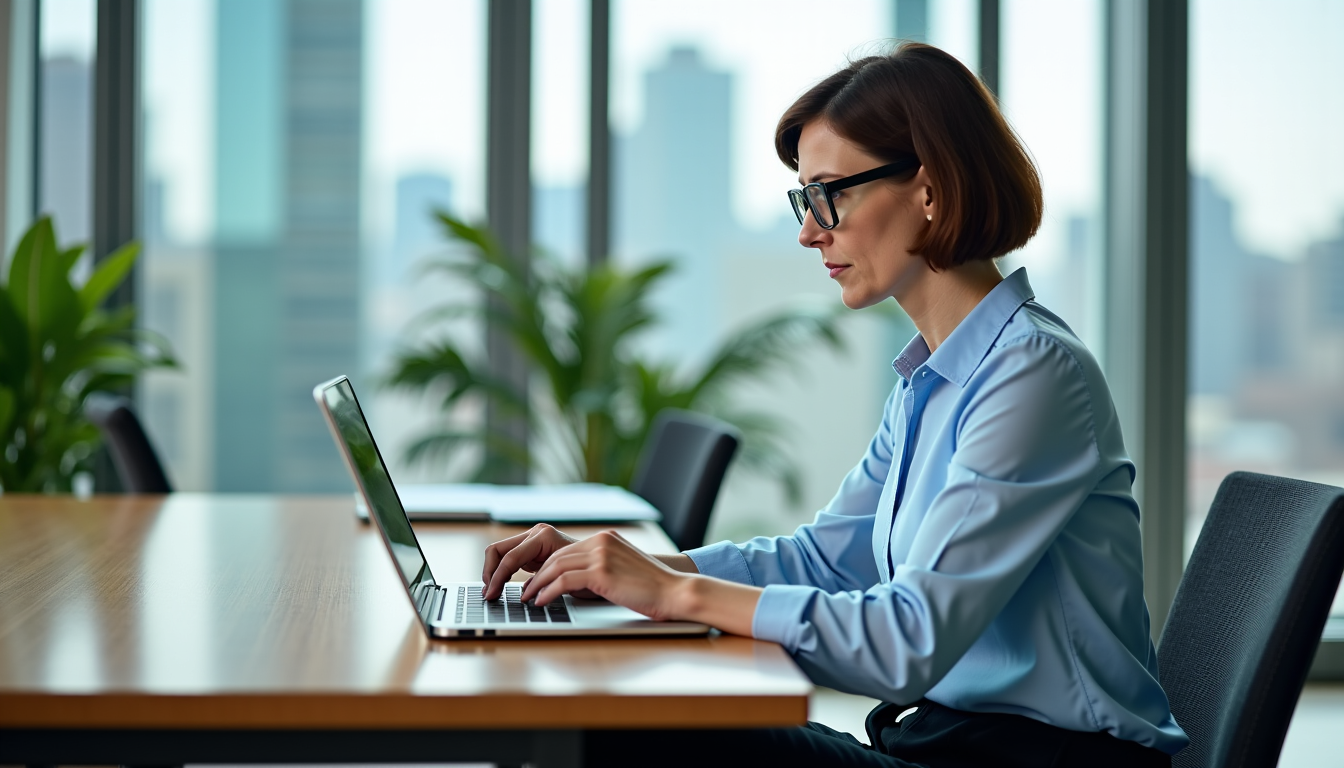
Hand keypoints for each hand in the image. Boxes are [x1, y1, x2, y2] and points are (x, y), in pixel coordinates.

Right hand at [482, 523, 587, 599]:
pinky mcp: (531, 548)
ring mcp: (532, 538)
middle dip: (489, 572)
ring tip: (492, 592)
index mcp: (543, 536)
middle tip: (488, 594)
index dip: (497, 578)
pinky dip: (501, 571)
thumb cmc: (590, 570)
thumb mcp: (565, 577)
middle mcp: (536, 533)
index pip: (510, 558)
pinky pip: (508, 557)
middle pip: (497, 549)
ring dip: (493, 572)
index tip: (491, 595)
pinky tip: (500, 586)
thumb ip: (543, 582)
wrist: (603, 564)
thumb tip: (524, 595)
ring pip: (499, 552)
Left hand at [521, 530, 690, 620]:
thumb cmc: (652, 588)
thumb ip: (601, 566)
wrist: (675, 592)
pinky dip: (548, 592)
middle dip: (537, 576)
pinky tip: (541, 602)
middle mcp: (601, 541)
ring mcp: (601, 554)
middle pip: (557, 557)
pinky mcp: (601, 571)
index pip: (566, 551)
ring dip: (538, 585)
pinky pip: (564, 581)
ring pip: (556, 568)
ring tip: (528, 599)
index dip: (547, 568)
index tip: (536, 582)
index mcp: (606, 538)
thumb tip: (576, 580)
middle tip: (525, 591)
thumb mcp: (623, 569)